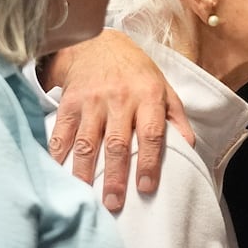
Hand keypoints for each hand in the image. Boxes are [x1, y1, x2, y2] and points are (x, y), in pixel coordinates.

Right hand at [42, 29, 194, 210]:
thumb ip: (176, 118)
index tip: (147, 188)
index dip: (149, 162)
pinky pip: (61, 133)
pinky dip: (57, 156)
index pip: (151, 133)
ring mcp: (91, 101)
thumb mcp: (163, 88)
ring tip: (85, 196)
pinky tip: (57, 174)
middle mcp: (119, 99)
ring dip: (85, 172)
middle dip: (115, 176)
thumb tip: (189, 148)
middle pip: (116, 143)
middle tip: (114, 204)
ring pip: (87, 142)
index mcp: (147, 96)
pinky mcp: (69, 103)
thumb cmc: (135, 73)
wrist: (97, 43)